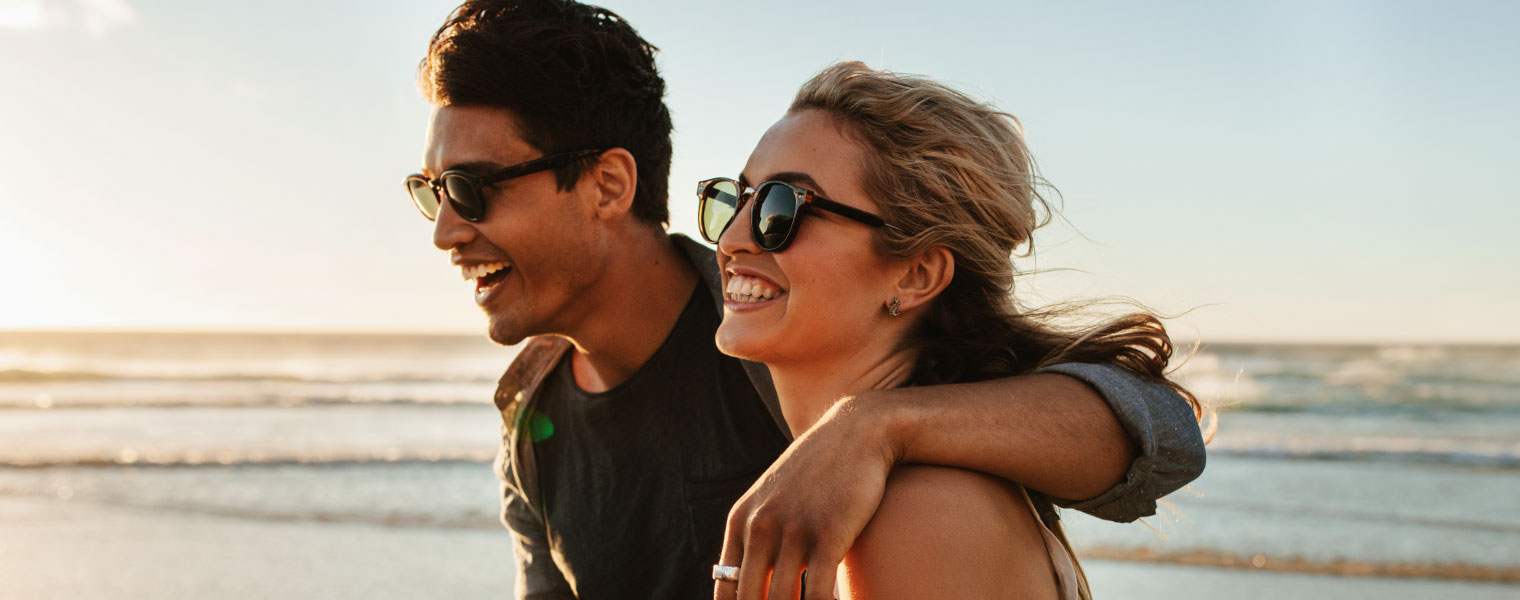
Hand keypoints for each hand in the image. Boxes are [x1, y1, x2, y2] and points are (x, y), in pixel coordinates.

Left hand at [714, 394, 898, 599]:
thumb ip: (758, 536)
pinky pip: (819, 596)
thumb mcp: (776, 498)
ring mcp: (793, 531)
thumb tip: (745, 579)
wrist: (858, 432)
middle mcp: (759, 527)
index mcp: (740, 522)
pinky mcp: (828, 535)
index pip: (727, 593)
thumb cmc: (819, 471)